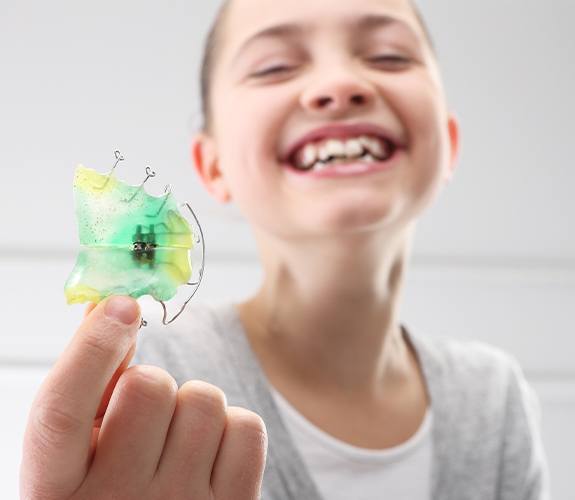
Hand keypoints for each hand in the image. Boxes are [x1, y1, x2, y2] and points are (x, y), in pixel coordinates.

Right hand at [20, 296, 266, 499]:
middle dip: (152, 384)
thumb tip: (108, 306)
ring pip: (204, 400)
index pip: (61, 411)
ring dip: (194, 407)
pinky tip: (212, 456)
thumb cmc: (112, 491)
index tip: (121, 305)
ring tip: (178, 442)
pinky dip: (233, 429)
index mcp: (56, 492)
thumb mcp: (78, 456)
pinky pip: (247, 427)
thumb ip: (88, 387)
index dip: (92, 347)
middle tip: (147, 415)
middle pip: (149, 387)